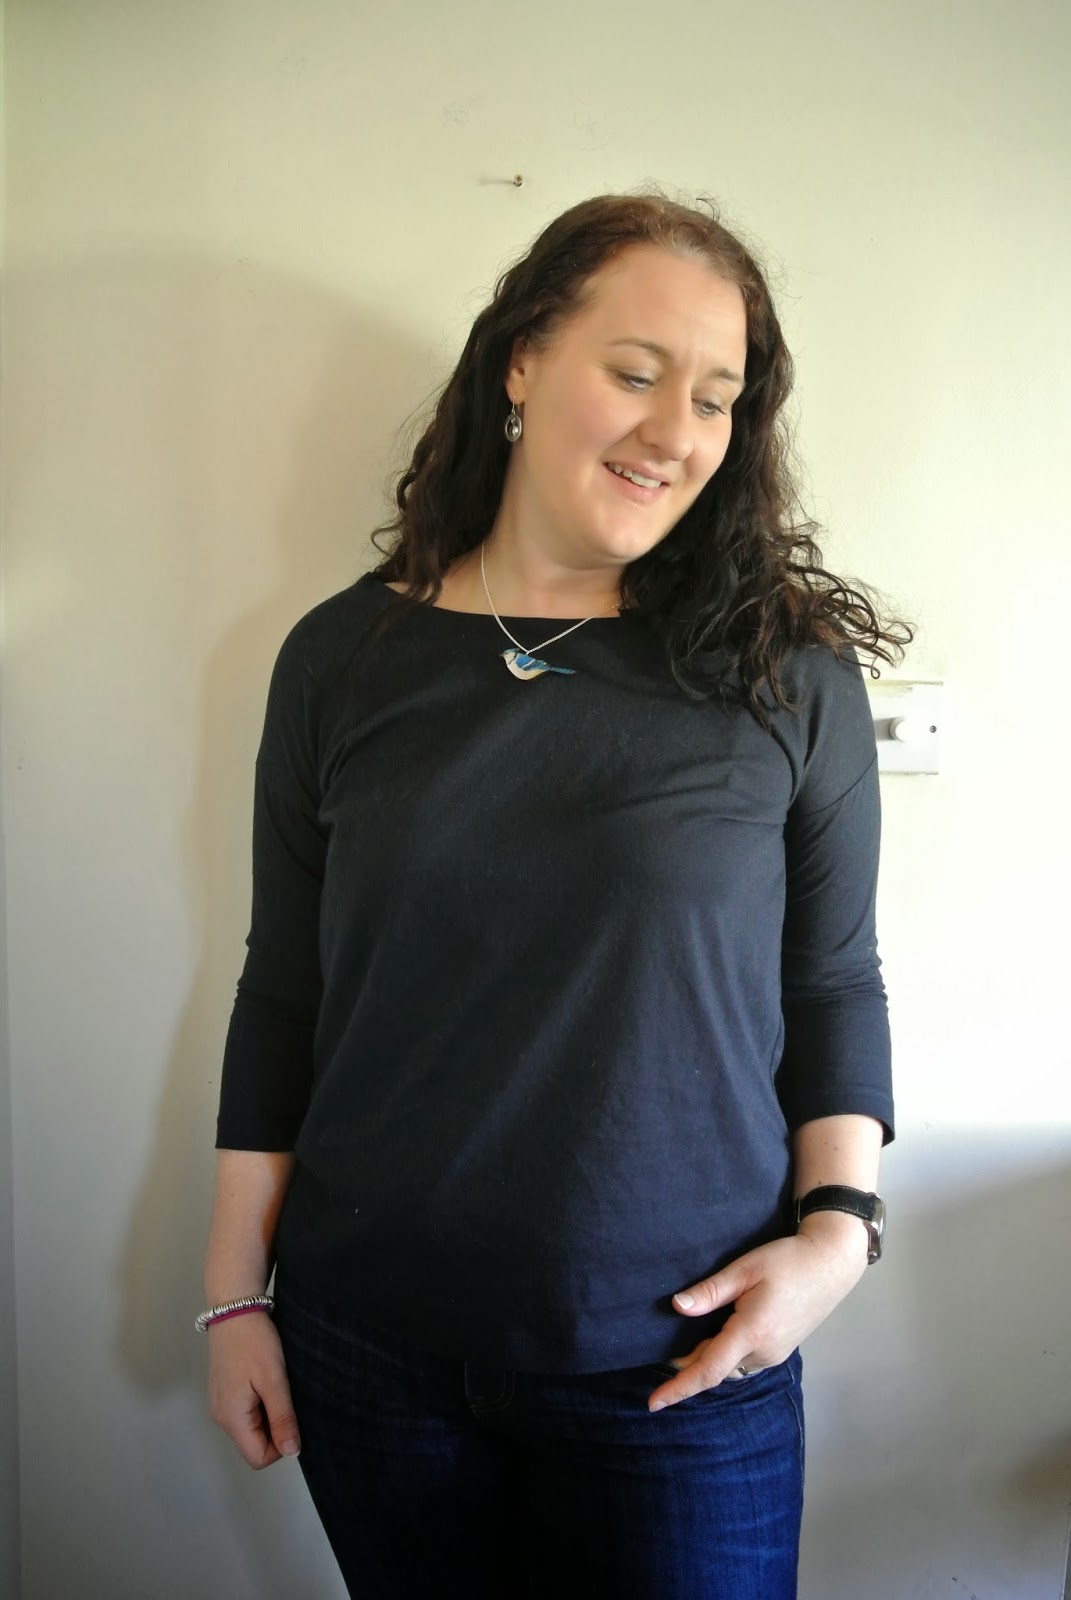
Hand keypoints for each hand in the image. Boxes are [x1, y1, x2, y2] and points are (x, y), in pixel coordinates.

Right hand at [206, 1313, 301, 1467]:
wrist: (234, 1308)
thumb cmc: (254, 1342)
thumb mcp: (274, 1380)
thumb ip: (282, 1418)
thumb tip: (292, 1452)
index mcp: (231, 1418)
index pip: (258, 1458)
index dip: (281, 1445)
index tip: (291, 1415)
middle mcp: (220, 1417)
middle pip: (254, 1445)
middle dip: (275, 1428)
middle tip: (285, 1396)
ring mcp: (220, 1405)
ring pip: (250, 1428)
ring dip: (268, 1414)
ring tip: (275, 1385)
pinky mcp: (223, 1392)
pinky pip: (245, 1412)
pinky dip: (259, 1404)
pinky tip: (265, 1379)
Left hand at [648, 1214, 869, 1412]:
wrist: (832, 1263)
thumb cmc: (788, 1260)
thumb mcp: (745, 1269)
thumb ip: (711, 1292)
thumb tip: (677, 1307)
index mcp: (752, 1333)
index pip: (708, 1370)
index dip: (679, 1388)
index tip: (653, 1403)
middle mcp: (764, 1353)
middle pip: (716, 1368)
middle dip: (690, 1364)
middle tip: (665, 1347)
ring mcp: (775, 1354)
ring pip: (731, 1365)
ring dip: (709, 1357)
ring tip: (689, 1339)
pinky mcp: (781, 1349)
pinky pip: (745, 1360)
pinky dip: (726, 1353)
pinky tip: (719, 1334)